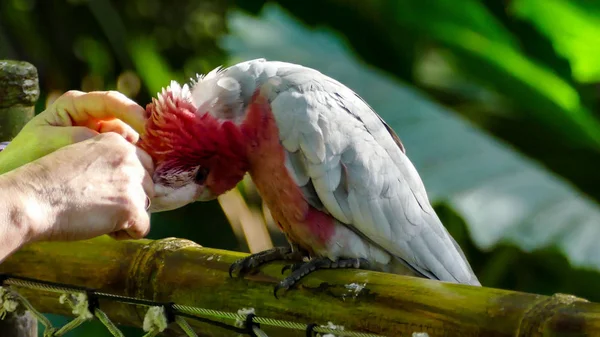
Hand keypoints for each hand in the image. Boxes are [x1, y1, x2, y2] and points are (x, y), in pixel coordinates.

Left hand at [0, 90, 145, 173]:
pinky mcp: (104, 154)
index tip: (147, 126)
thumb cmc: (27, 157)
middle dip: (142, 132)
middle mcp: (91, 116)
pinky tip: (138, 173)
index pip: (111, 102)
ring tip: (147, 166)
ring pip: (128, 138)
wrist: (20, 184)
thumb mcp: (48, 142)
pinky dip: (132, 162)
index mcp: (76, 105)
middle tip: (156, 149)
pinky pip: (124, 154)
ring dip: (139, 151)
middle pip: (126, 119)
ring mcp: (99, 134)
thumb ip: (80, 137)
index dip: (132, 112)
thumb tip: (114, 140)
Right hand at [5, 132, 153, 240]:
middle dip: (130, 199)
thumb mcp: (83, 156)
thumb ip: (110, 162)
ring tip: (100, 217)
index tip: (107, 191)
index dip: (129, 182)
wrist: (32, 199)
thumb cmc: (49, 183)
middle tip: (102, 206)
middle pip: (149, 186)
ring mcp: (133, 182)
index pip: (144, 164)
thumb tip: (131, 182)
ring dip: (128, 216)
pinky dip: (127, 234)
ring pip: (147, 205)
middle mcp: (130, 158)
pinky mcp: (131, 207)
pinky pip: (143, 227)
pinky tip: (105, 229)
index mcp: (118, 142)